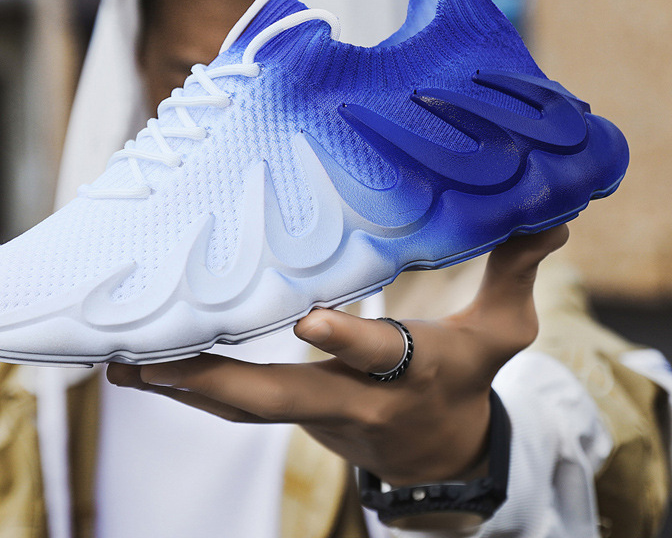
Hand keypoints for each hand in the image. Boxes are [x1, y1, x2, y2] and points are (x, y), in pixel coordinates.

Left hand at [107, 225, 568, 485]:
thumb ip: (514, 271)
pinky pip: (235, 404)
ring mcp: (316, 412)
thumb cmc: (467, 378)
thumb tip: (551, 216)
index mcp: (413, 375)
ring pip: (243, 408)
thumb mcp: (502, 332)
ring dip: (183, 387)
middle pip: (281, 399)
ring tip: (120, 362)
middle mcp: (356, 401)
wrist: (440, 454)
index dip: (349, 344)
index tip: (308, 319)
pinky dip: (190, 385)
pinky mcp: (292, 411)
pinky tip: (142, 363)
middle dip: (215, 384)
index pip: (381, 361)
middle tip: (146, 362)